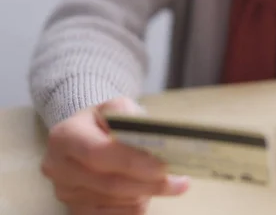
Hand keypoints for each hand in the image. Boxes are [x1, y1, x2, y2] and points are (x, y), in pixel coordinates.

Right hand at [41, 97, 189, 214]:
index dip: (133, 162)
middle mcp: (59, 167)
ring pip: (115, 201)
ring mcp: (65, 192)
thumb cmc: (106, 122)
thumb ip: (130, 117)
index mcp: (66, 136)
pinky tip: (148, 193)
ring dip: (145, 193)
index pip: (100, 153)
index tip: (164, 166)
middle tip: (180, 182)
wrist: (85, 136)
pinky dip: (136, 206)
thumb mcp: (116, 108)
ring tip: (165, 182)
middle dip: (149, 184)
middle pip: (110, 183)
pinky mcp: (75, 210)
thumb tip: (154, 137)